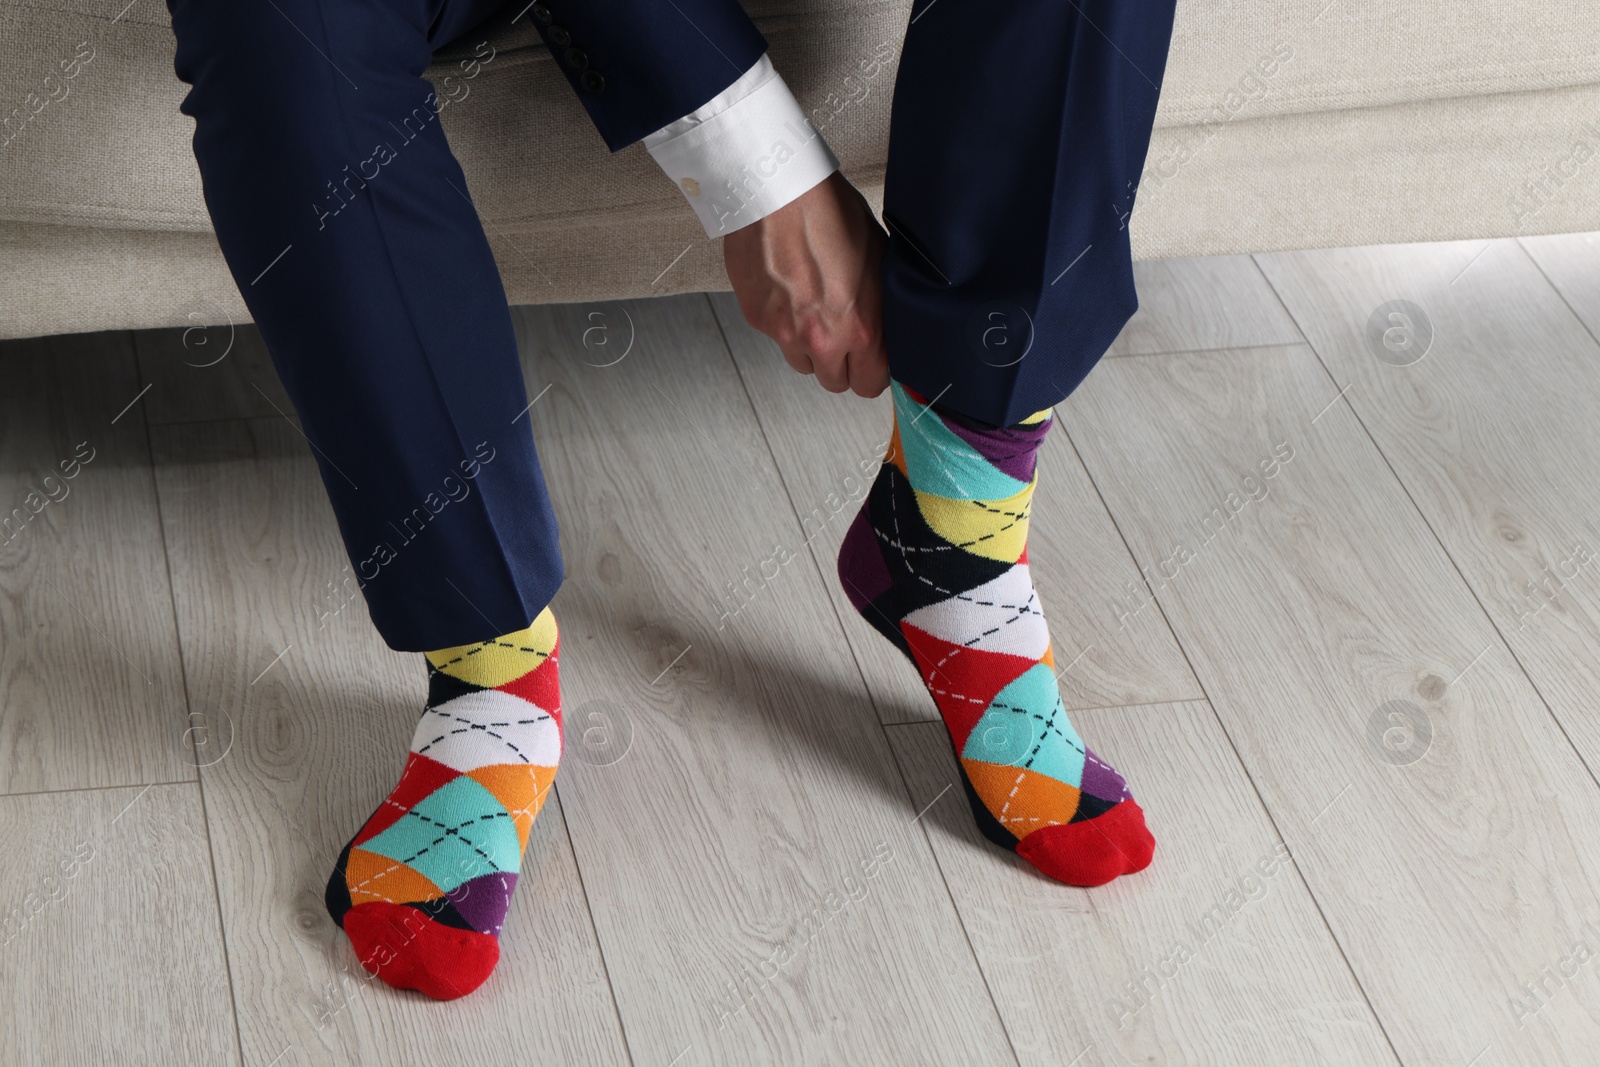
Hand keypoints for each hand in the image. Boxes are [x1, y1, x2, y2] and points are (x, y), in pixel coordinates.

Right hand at [722, 170, 889, 397]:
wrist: (778, 191)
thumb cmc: (828, 212)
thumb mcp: (878, 257)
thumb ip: (881, 304)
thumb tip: (888, 325)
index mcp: (861, 327)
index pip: (871, 384)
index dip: (872, 371)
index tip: (871, 360)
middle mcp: (822, 339)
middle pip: (835, 382)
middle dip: (842, 363)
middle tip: (842, 335)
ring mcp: (785, 332)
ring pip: (803, 364)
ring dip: (811, 349)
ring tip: (814, 311)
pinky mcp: (759, 319)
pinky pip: (776, 337)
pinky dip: (783, 323)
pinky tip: (789, 291)